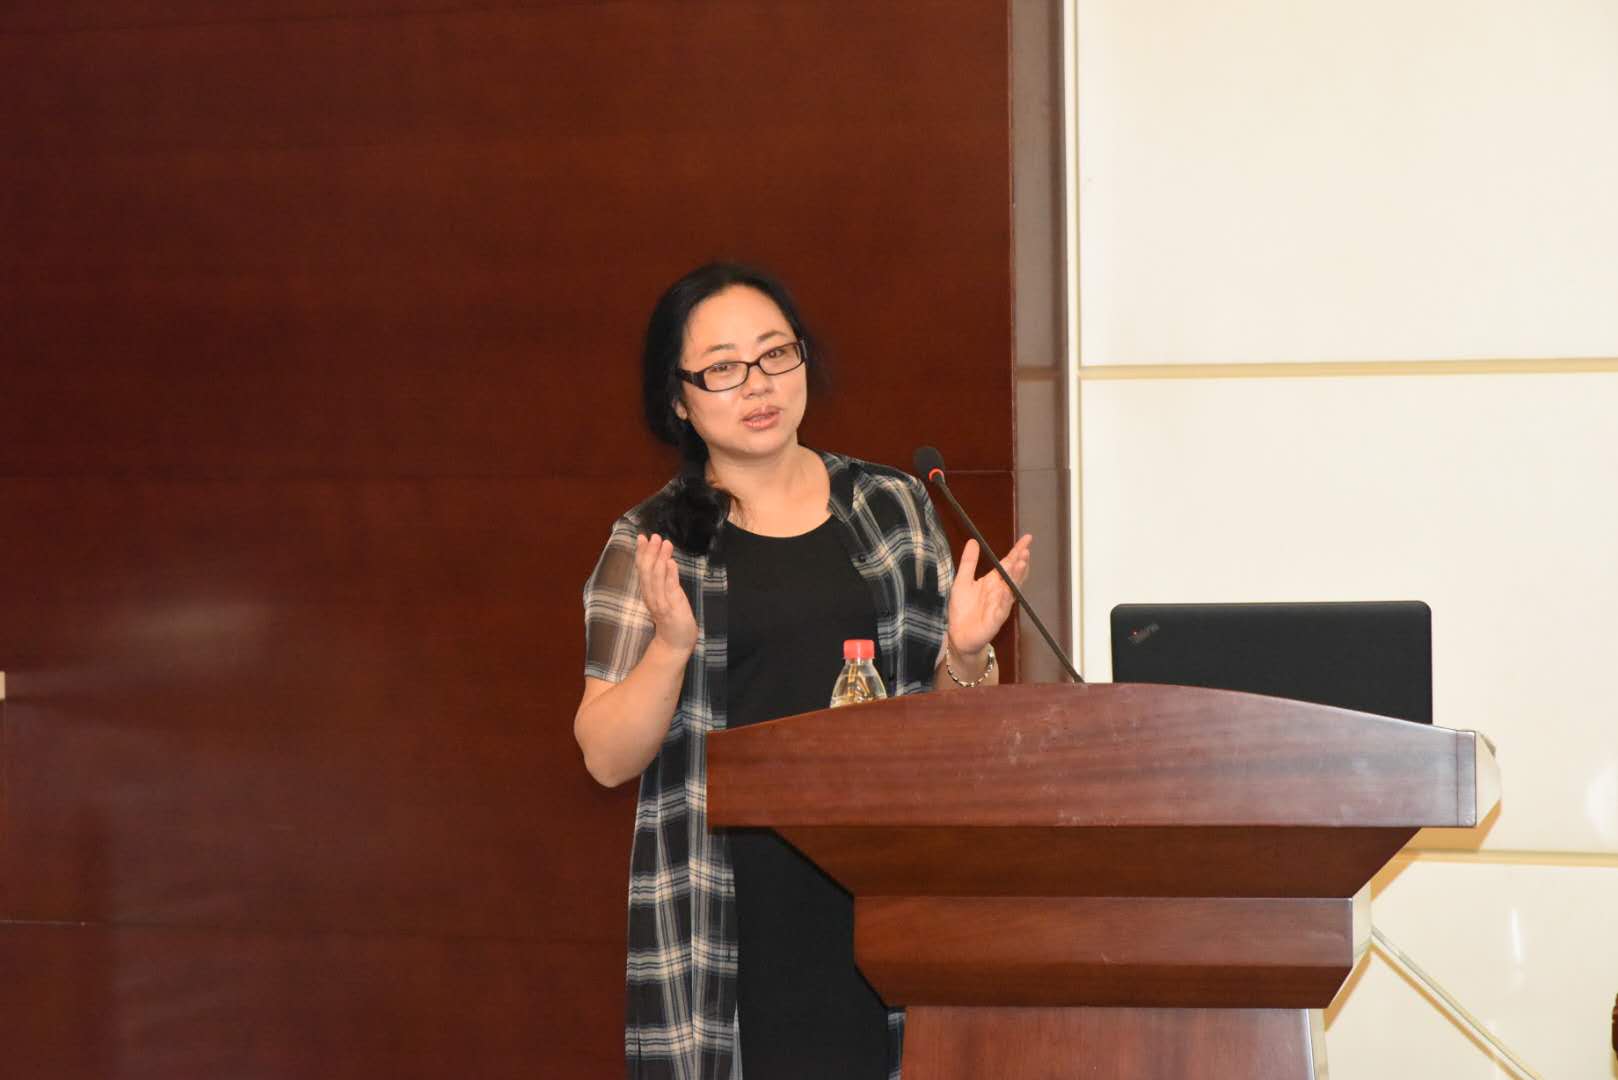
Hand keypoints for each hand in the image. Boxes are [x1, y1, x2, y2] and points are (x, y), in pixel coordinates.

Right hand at [635, 533, 697, 653]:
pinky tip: (671, 562)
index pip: (642, 570)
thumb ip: (662, 581)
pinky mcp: (673, 608)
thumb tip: (662, 560)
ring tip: (664, 544)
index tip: (642, 537)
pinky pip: (670, 589)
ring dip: (660, 559)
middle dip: (650, 552)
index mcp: (648, 593)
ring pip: (657, 578)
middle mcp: (652, 597)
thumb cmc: (670, 619)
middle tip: (654, 536)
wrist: (674, 644)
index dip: (642, 553)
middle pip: (647, 571)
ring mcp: (662, 603)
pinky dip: (670, 575)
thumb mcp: (664, 597)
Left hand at [947, 534, 1032, 663]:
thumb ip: (969, 562)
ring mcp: (1000, 605)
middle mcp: (1000, 591)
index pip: (1008, 563)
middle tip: (1026, 550)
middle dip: (1020, 562)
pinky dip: (1005, 598)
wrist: (958, 635)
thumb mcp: (962, 581)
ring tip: (1021, 564)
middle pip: (1013, 574)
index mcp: (993, 581)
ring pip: (1012, 589)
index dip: (1018, 551)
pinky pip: (1003, 607)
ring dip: (1017, 577)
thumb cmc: (962, 609)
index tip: (1027, 538)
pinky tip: (1007, 589)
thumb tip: (973, 541)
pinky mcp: (996, 619)